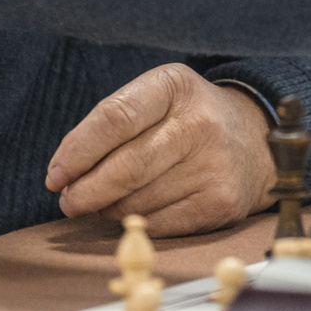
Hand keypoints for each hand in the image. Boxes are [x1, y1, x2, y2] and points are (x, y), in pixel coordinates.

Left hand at [43, 63, 275, 234]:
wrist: (255, 140)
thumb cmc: (186, 119)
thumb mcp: (154, 98)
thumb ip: (109, 126)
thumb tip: (63, 176)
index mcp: (175, 86)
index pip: (114, 119)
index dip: (77, 152)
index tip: (55, 175)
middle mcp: (199, 123)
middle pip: (125, 167)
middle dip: (85, 191)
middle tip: (68, 200)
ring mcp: (213, 165)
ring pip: (137, 202)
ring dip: (109, 208)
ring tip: (107, 201)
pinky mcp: (220, 203)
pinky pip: (158, 224)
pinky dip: (136, 222)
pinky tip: (135, 210)